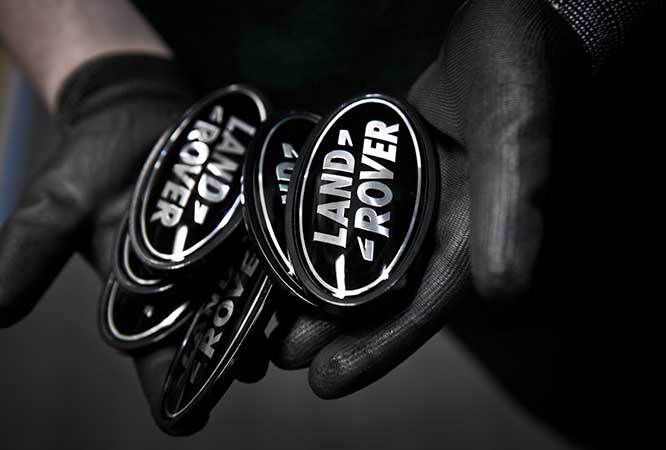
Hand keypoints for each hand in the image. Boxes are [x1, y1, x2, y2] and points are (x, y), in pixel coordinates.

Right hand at [0, 53, 267, 433]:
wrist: (138, 108)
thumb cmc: (91, 158)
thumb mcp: (56, 203)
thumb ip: (29, 252)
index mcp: (143, 298)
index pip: (153, 355)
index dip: (167, 387)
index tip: (184, 420)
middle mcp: (193, 286)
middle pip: (216, 335)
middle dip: (232, 358)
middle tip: (251, 369)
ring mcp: (230, 255)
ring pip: (257, 300)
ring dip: (275, 319)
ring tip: (295, 333)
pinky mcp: (259, 222)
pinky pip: (282, 248)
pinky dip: (295, 264)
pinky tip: (316, 276)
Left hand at [269, 0, 590, 397]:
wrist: (509, 12)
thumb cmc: (519, 64)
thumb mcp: (515, 125)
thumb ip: (513, 200)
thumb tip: (506, 293)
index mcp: (479, 230)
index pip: (426, 305)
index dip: (379, 347)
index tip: (325, 381)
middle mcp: (443, 222)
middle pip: (384, 289)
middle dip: (335, 327)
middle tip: (281, 353)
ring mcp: (413, 194)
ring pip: (359, 254)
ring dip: (317, 285)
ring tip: (269, 314)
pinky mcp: (389, 163)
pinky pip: (348, 208)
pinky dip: (317, 231)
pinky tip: (279, 244)